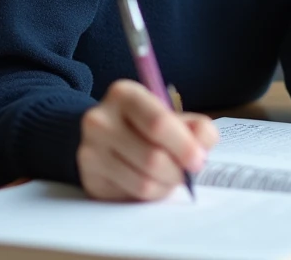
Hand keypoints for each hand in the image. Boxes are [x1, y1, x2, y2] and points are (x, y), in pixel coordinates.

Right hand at [78, 79, 218, 200]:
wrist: (108, 140)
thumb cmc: (149, 127)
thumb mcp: (176, 118)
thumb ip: (198, 128)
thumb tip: (200, 149)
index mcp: (124, 94)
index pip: (158, 123)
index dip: (184, 146)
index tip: (198, 160)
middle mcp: (100, 119)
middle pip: (152, 157)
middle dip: (178, 171)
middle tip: (186, 173)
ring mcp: (90, 149)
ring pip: (143, 182)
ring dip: (166, 186)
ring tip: (168, 177)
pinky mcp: (89, 178)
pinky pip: (131, 196)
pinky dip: (150, 195)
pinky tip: (150, 182)